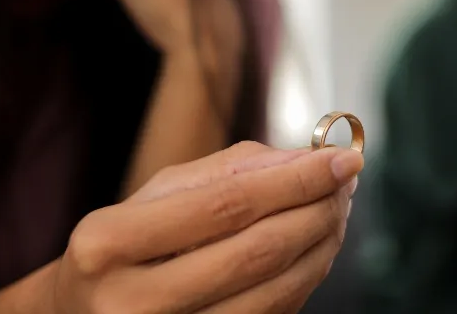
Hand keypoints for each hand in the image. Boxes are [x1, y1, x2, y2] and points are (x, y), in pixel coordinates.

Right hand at [53, 141, 363, 313]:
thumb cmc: (125, 244)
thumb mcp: (157, 195)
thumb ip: (231, 170)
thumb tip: (309, 158)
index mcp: (110, 243)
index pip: (226, 204)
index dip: (295, 181)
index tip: (342, 158)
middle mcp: (131, 301)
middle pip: (257, 252)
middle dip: (316, 210)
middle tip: (346, 181)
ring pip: (273, 294)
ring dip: (321, 247)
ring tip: (337, 209)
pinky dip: (304, 280)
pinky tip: (315, 248)